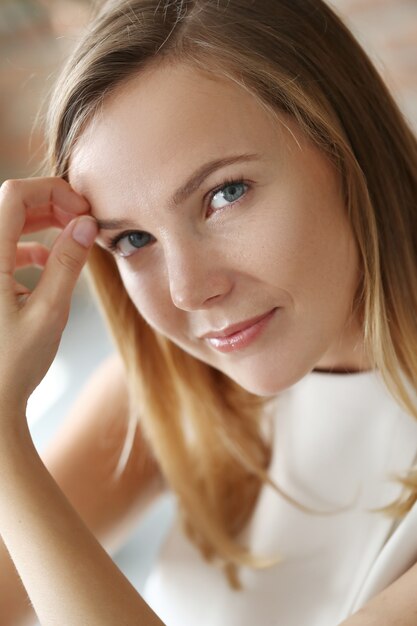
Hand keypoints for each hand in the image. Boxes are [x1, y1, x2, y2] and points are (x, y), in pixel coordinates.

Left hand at [0, 177, 97, 419]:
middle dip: (51, 206)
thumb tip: (85, 224)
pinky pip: (5, 248)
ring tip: (72, 242)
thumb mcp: (49, 312)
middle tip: (83, 223)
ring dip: (43, 225)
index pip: (14, 196)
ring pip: (10, 225)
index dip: (52, 191)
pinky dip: (30, 247)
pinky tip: (48, 266)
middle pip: (12, 206)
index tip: (82, 210)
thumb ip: (67, 264)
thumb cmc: (13, 365)